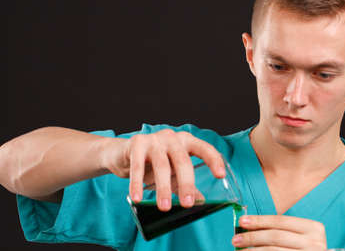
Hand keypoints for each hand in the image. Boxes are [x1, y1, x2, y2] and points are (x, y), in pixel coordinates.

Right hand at [103, 129, 225, 209]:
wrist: (123, 153)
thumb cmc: (153, 162)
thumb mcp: (172, 173)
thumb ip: (185, 184)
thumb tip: (201, 201)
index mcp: (186, 141)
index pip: (204, 148)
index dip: (214, 160)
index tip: (220, 175)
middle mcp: (172, 138)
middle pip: (183, 161)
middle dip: (186, 183)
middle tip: (187, 204)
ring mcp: (155, 139)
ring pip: (162, 165)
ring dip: (163, 188)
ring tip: (164, 207)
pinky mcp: (137, 144)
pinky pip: (138, 166)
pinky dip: (137, 183)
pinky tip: (138, 198)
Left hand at [232, 215, 326, 249]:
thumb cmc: (305, 249)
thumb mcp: (300, 236)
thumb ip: (281, 230)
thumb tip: (250, 226)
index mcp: (313, 228)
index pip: (280, 221)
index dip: (259, 220)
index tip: (242, 221)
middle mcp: (314, 242)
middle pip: (275, 236)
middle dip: (252, 236)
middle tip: (236, 238)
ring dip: (253, 250)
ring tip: (239, 249)